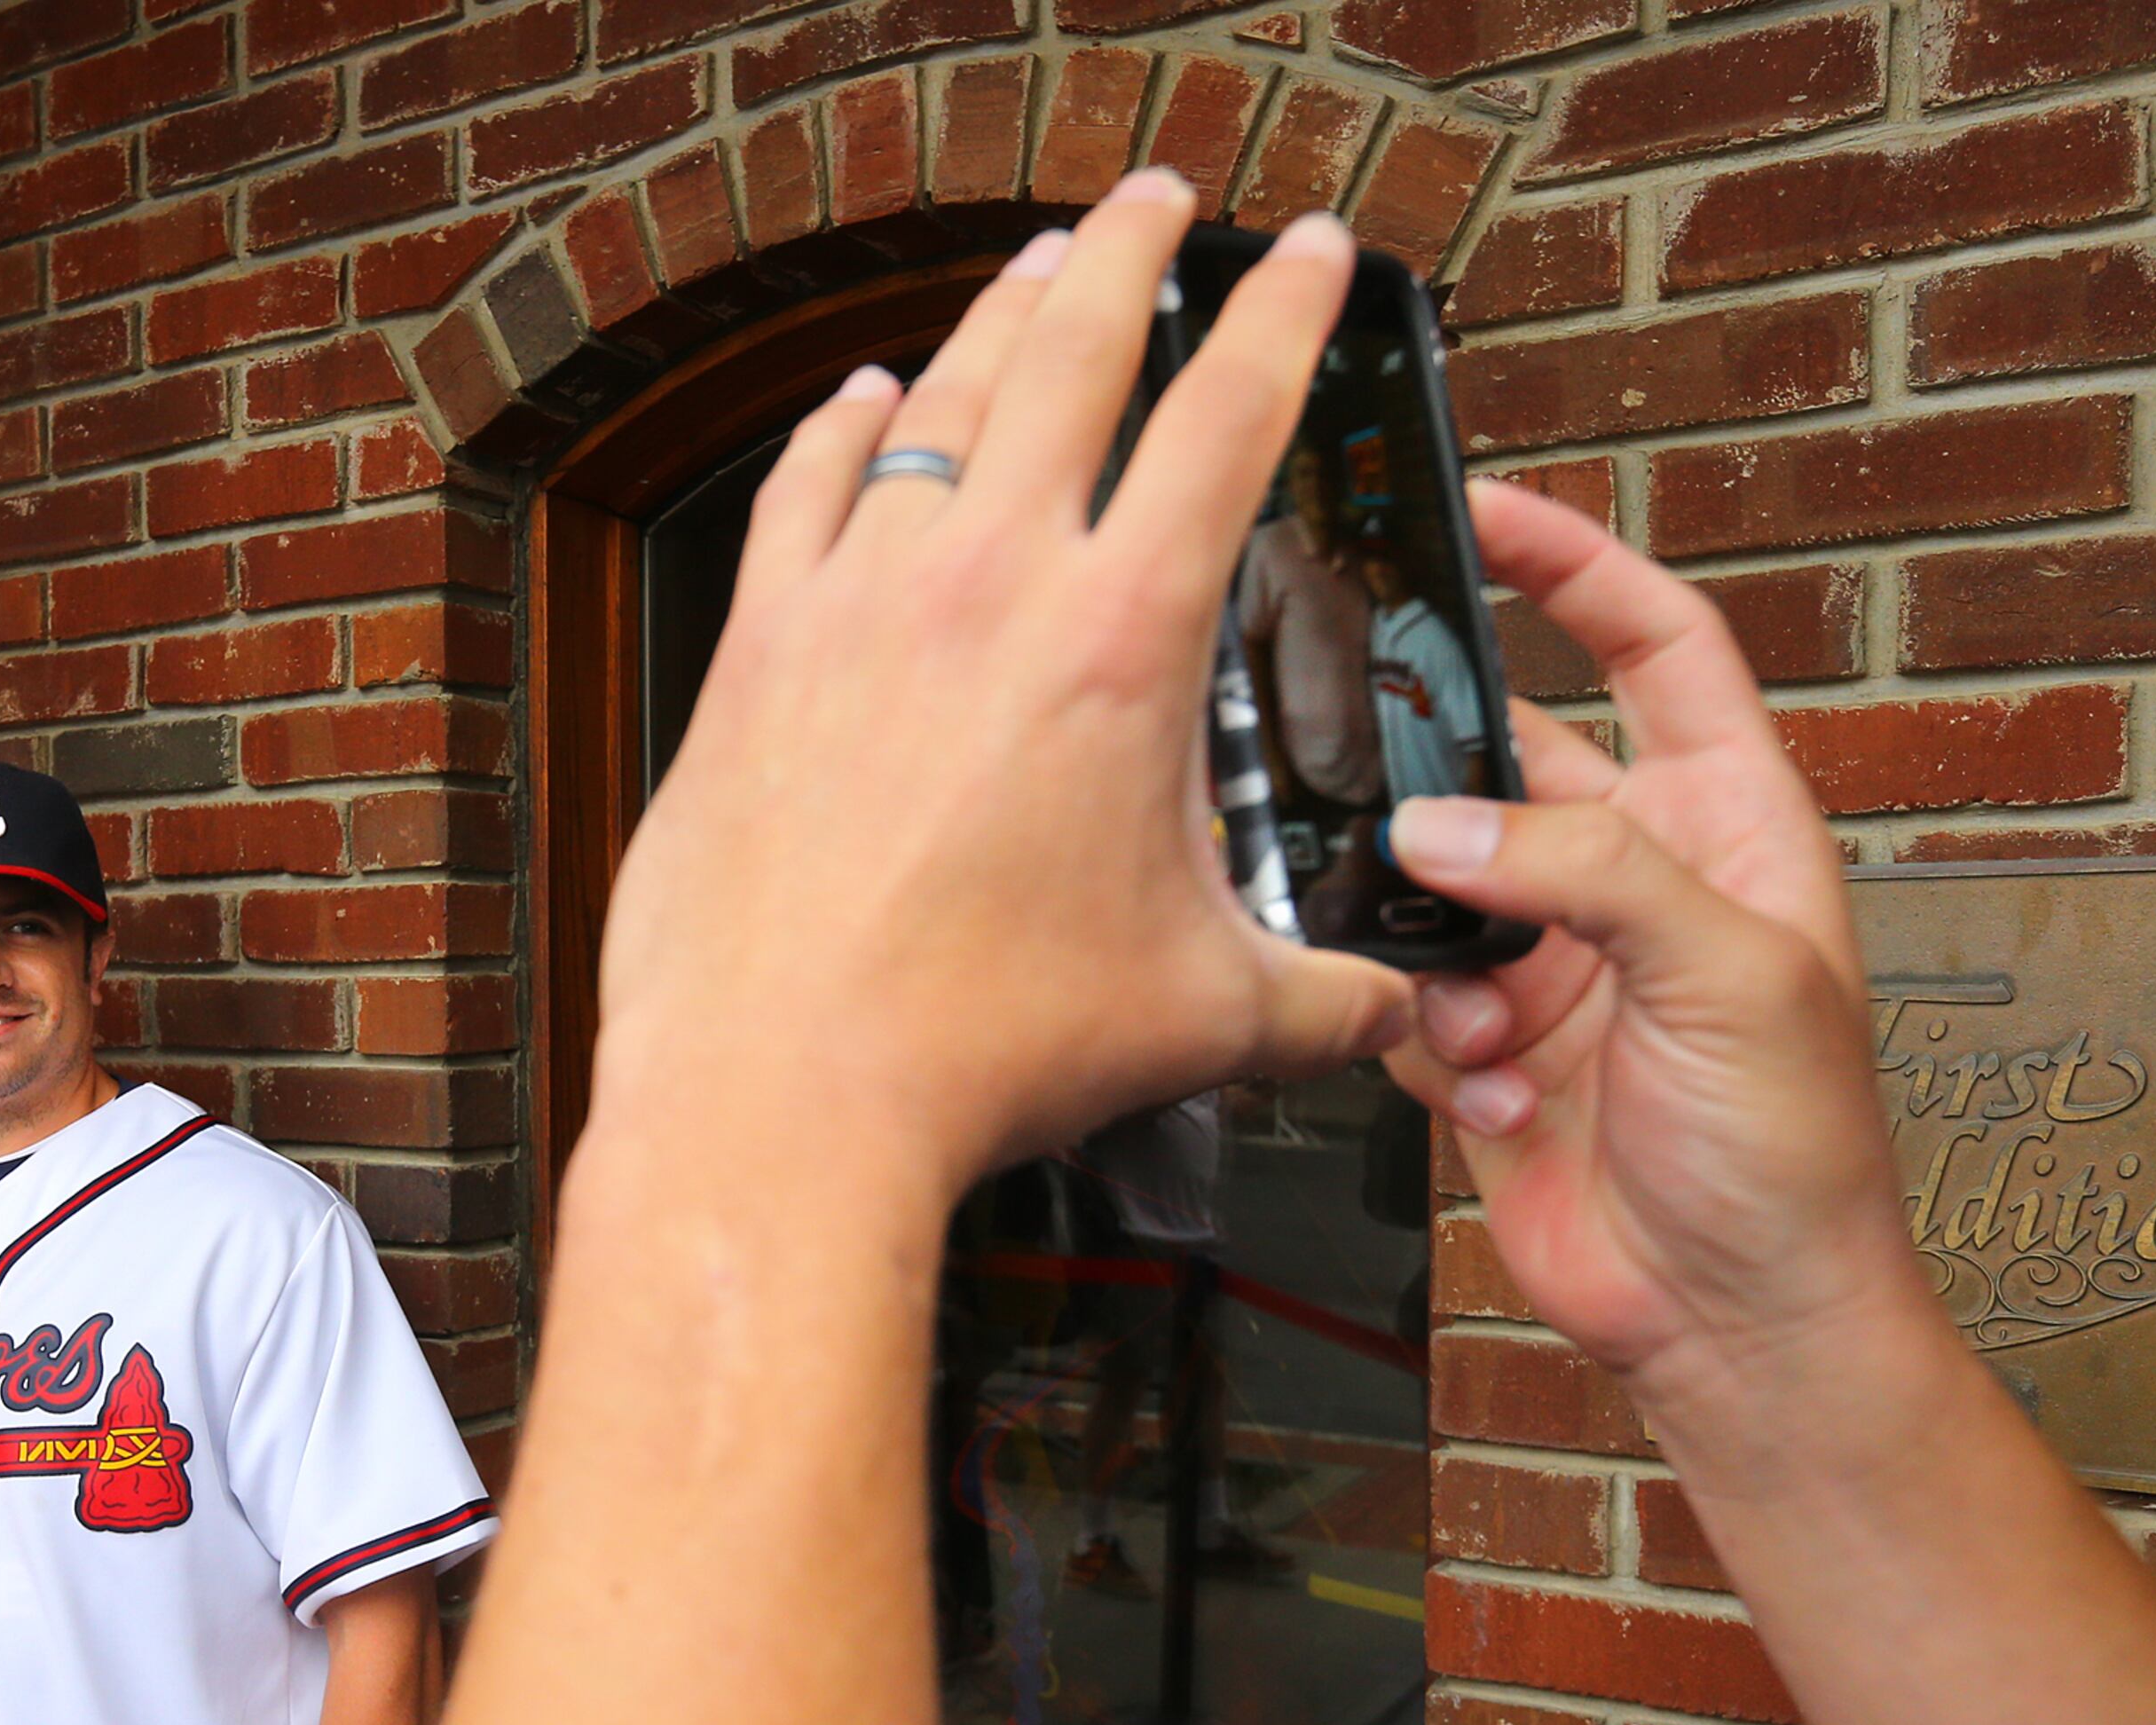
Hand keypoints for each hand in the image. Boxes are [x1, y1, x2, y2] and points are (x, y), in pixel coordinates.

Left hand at [588, 171, 1411, 1194]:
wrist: (784, 1093)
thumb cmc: (978, 1050)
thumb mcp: (1202, 1017)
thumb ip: (1327, 994)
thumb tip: (1400, 1008)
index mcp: (1119, 641)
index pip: (1230, 416)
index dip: (1283, 311)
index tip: (1307, 253)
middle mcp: (983, 585)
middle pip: (1071, 353)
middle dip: (1132, 251)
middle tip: (1161, 200)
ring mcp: (855, 605)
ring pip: (935, 401)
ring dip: (998, 319)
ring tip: (1042, 271)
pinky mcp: (755, 653)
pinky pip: (804, 491)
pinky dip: (841, 428)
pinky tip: (860, 400)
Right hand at [1379, 482, 1929, 1406]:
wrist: (1734, 1319)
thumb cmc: (1795, 1157)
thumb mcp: (1729, 975)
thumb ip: (1585, 874)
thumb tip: (1444, 821)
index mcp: (1726, 823)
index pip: (1655, 645)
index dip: (1576, 567)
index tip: (1486, 515)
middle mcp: (1630, 877)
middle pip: (1506, 761)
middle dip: (1443, 776)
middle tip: (1374, 769)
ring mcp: (1550, 961)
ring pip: (1432, 884)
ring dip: (1443, 953)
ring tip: (1487, 1021)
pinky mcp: (1479, 1045)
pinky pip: (1402, 996)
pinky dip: (1428, 1043)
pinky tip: (1491, 1093)